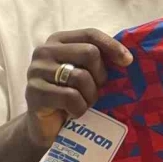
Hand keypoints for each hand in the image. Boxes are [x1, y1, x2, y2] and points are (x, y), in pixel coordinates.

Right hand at [24, 29, 132, 147]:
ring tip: (84, 103)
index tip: (128, 61)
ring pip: (81, 77)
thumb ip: (98, 60)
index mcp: (58, 40)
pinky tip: (73, 113)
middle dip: (100, 76)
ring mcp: (36, 71)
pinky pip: (71, 97)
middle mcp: (44, 51)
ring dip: (90, 96)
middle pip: (89, 53)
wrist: (45, 126)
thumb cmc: (70, 96)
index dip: (112, 46)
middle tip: (96, 91)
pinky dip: (79, 109)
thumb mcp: (85, 73)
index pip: (90, 34)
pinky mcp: (34, 92)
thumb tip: (127, 58)